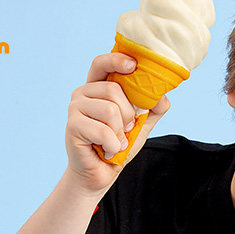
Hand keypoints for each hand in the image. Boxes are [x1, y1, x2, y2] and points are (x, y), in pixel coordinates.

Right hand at [65, 52, 169, 192]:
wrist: (101, 173)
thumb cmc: (118, 145)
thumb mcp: (140, 125)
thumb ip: (152, 109)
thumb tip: (162, 95)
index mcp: (97, 88)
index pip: (102, 63)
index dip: (116, 60)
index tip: (134, 65)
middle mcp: (83, 94)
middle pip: (113, 90)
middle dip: (128, 114)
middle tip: (126, 129)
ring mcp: (75, 109)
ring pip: (110, 110)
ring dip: (120, 132)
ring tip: (116, 142)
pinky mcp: (72, 126)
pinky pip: (104, 131)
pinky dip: (114, 146)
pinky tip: (109, 151)